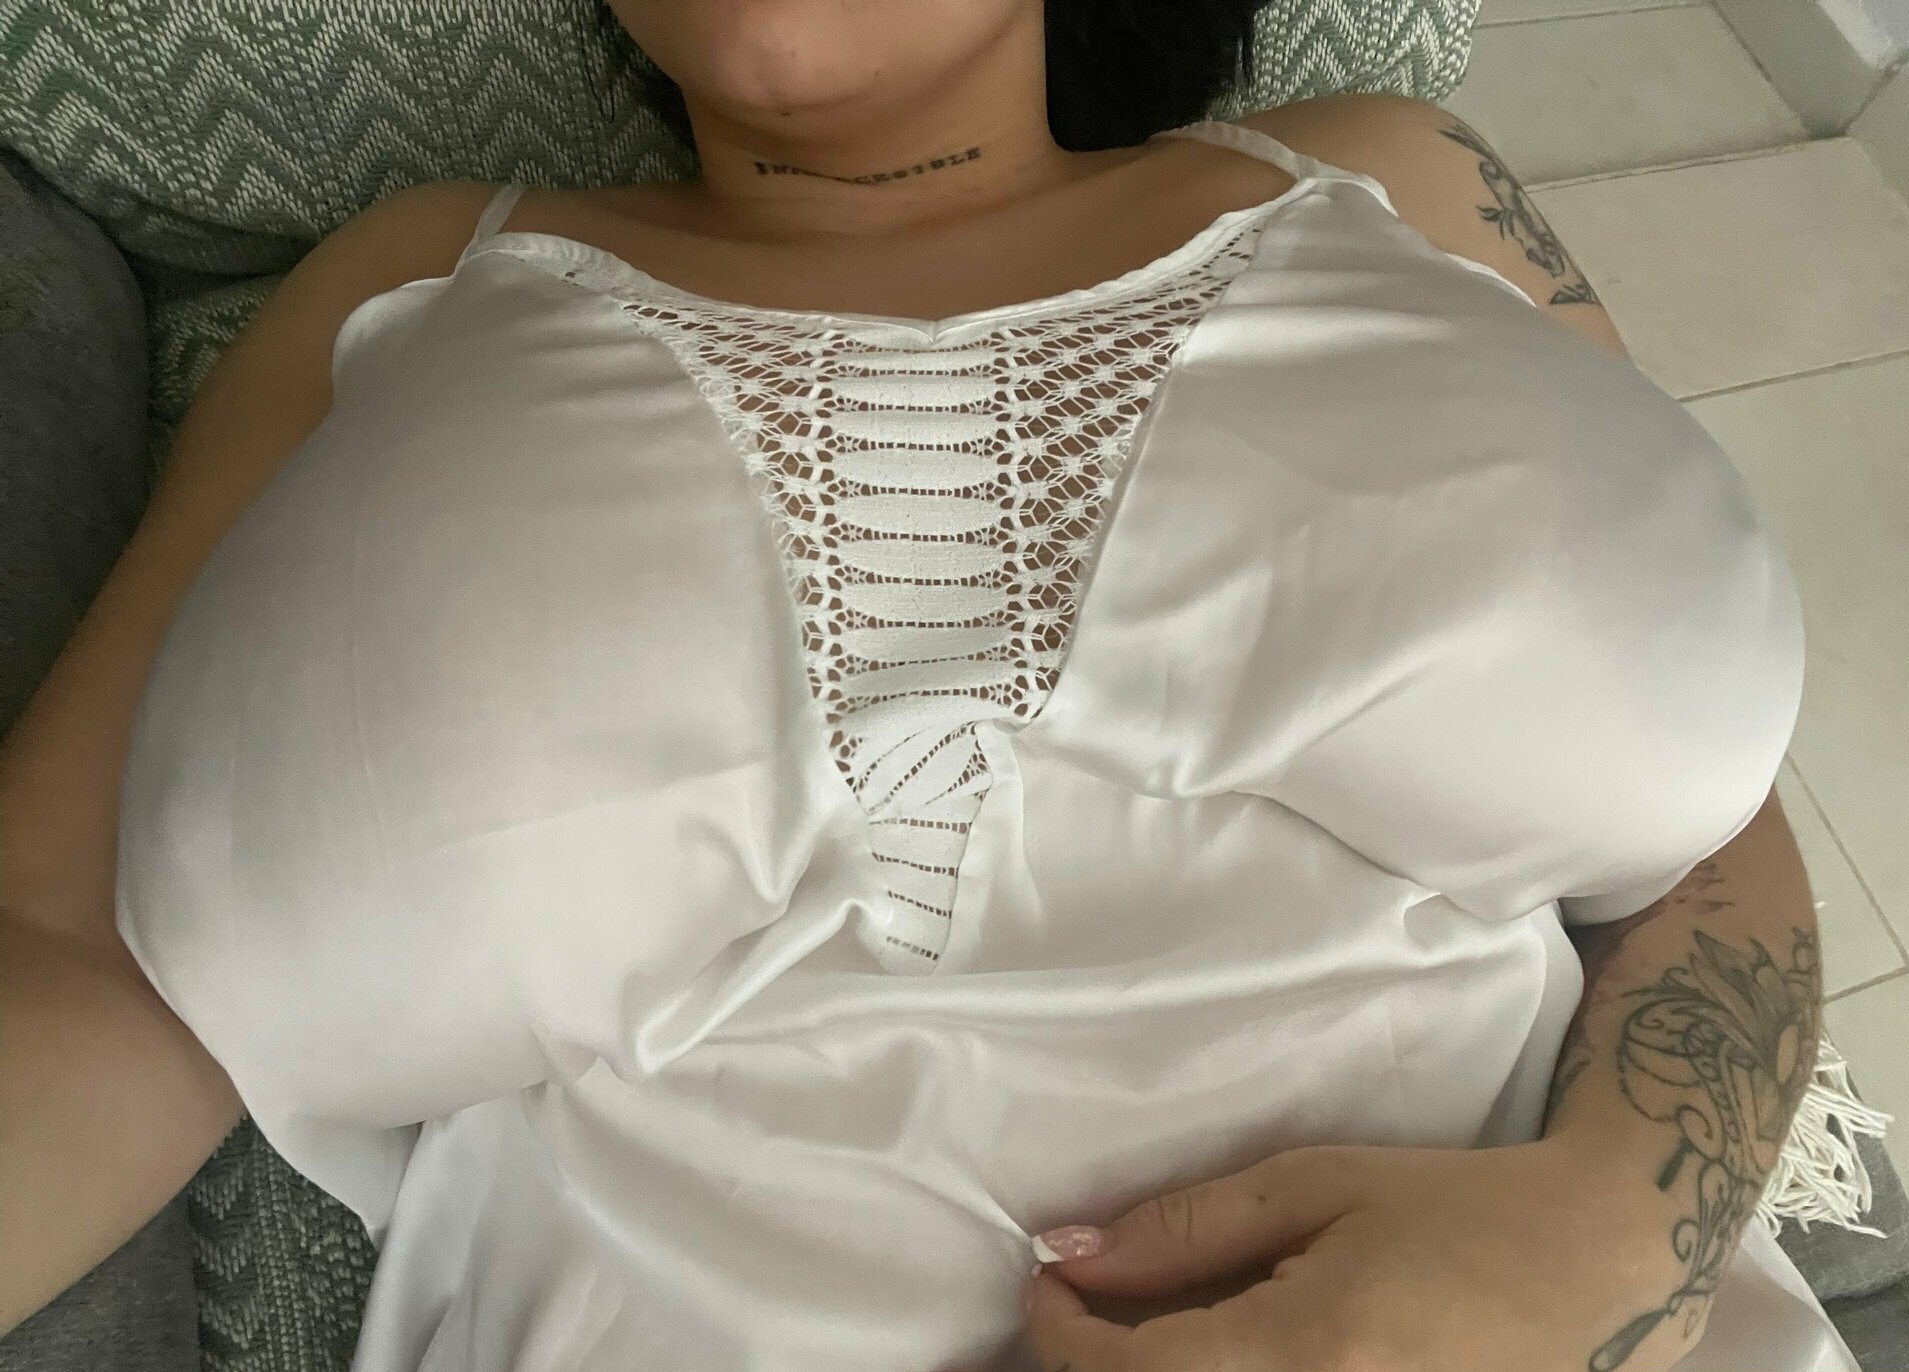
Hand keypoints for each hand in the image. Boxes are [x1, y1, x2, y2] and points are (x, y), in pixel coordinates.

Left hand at [1021, 1137, 1697, 1371]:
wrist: (1600, 1269)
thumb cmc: (1456, 1207)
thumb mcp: (1316, 1184)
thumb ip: (1186, 1227)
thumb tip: (1070, 1252)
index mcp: (1307, 1353)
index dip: (1061, 1334)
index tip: (1046, 1285)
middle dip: (1095, 1367)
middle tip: (1081, 1316)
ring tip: (1139, 1335)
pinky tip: (1203, 1355)